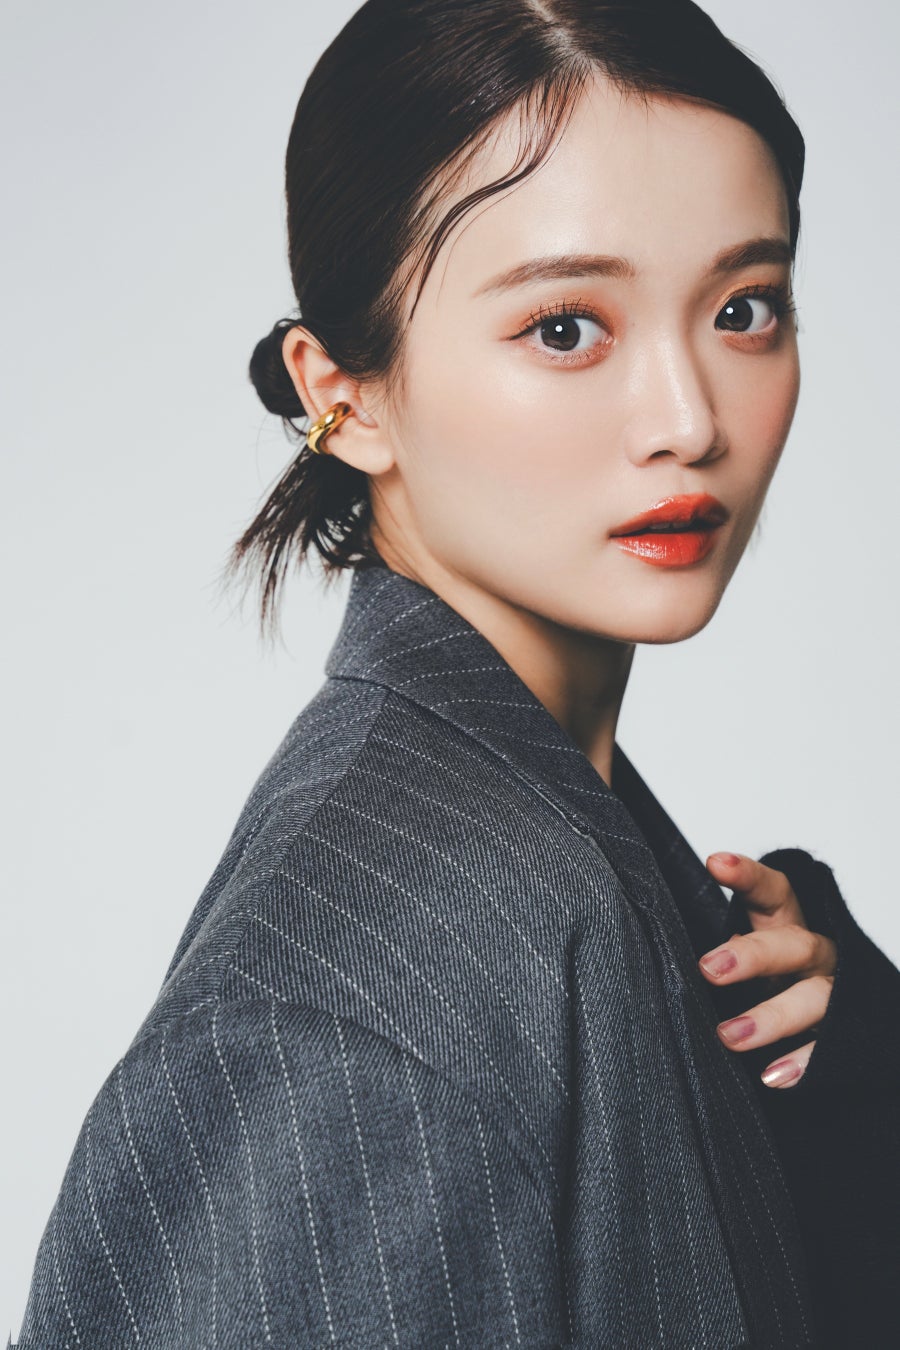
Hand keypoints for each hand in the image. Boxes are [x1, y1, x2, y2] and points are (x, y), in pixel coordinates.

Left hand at [697, 852, 837, 1088]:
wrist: (805, 1029)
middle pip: (794, 944)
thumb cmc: (757, 982)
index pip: (772, 891)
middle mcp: (812, 955)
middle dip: (753, 955)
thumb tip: (653, 947)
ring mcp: (830, 994)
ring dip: (773, 1017)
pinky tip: (771, 1076)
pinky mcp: (840, 1037)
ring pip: (816, 998)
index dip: (748, 875)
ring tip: (729, 1037)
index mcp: (784, 925)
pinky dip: (801, 1062)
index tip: (715, 863)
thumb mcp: (736, 955)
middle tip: (708, 969)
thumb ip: (712, 949)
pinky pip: (828, 1050)